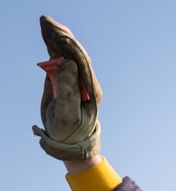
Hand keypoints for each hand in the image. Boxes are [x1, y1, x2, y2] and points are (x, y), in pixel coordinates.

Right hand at [32, 16, 101, 161]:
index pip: (80, 61)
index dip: (69, 47)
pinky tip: (46, 33)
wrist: (71, 142)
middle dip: (61, 36)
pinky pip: (59, 58)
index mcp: (89, 89)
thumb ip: (67, 90)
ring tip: (44, 22)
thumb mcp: (67, 115)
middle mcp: (85, 81)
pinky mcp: (64, 79)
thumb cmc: (70, 132)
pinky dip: (52, 44)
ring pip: (66, 52)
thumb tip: (68, 64)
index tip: (57, 34)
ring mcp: (74, 79)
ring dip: (56, 36)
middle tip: (45, 21)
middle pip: (74, 52)